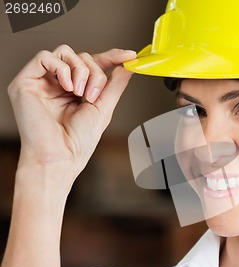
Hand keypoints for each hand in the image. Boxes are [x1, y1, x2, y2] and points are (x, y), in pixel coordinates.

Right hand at [7, 45, 135, 180]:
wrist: (60, 157)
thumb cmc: (77, 142)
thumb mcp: (103, 109)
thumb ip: (114, 85)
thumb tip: (127, 66)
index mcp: (74, 90)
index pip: (92, 65)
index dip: (110, 57)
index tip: (129, 54)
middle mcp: (56, 84)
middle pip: (81, 56)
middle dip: (95, 72)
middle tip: (93, 95)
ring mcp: (40, 82)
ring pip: (64, 52)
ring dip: (80, 70)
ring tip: (80, 93)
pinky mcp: (25, 82)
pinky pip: (44, 56)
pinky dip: (61, 68)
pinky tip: (67, 86)